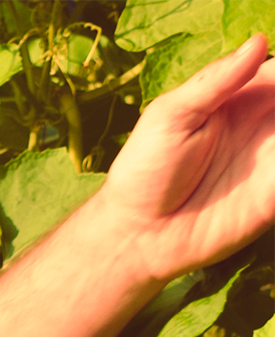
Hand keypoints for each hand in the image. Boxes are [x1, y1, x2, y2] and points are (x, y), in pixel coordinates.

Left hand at [99, 34, 274, 282]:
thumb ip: (216, 81)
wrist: (138, 233)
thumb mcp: (171, 115)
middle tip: (273, 118)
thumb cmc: (145, 169)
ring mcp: (273, 159)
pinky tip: (273, 159)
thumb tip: (259, 42)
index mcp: (240, 97)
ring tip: (271, 139)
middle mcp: (265, 124)